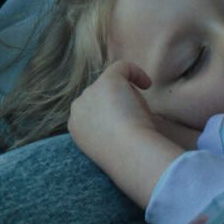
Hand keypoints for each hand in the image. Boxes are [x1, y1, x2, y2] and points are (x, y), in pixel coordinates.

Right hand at [68, 62, 193, 208]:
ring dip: (128, 97)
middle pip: (101, 97)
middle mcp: (78, 108)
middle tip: (135, 122)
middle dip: (119, 105)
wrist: (127, 152)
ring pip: (113, 85)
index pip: (93, 112)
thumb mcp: (111, 145)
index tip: (126, 129)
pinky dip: (136, 73)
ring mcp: (91, 92)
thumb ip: (111, 131)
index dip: (111, 115)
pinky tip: (147, 84)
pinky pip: (121, 67)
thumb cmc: (125, 156)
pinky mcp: (108, 81)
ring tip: (139, 115)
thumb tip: (128, 120)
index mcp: (76, 127)